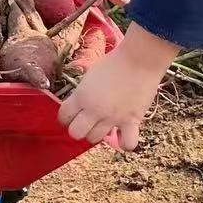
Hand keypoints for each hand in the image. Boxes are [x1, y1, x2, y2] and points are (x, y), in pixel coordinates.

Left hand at [57, 25, 179, 149]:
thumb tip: (80, 106)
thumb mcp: (90, 76)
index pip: (63, 116)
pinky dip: (124, 142)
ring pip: (95, 139)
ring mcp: (112, 118)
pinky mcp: (131, 121)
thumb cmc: (114, 62)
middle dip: (78, 128)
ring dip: (97, 133)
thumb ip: (83, 93)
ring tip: (103, 124)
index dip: (65, 117)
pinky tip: (123, 133)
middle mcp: (94, 110)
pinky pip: (126, 144)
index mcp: (81, 96)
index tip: (70, 115)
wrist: (139, 59)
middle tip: (86, 121)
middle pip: (76, 133)